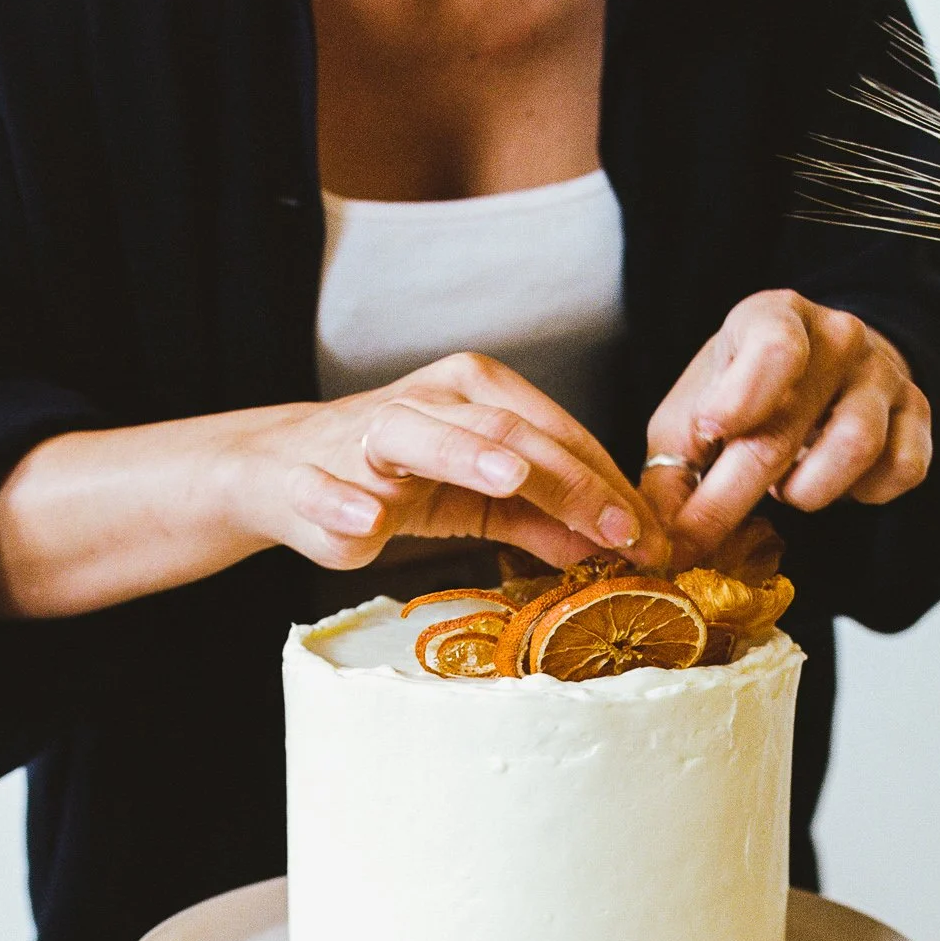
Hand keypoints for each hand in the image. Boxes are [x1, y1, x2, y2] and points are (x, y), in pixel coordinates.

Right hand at [240, 352, 666, 572]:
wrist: (288, 475)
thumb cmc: (397, 480)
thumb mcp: (482, 499)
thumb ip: (544, 519)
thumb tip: (616, 548)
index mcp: (477, 392)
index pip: (557, 435)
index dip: (608, 487)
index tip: (651, 540)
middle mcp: (430, 399)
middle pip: (509, 434)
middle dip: (570, 484)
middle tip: (620, 532)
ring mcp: (370, 432)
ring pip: (423, 434)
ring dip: (465, 456)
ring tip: (509, 480)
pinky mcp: (314, 476)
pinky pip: (329, 489)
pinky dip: (345, 503)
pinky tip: (369, 521)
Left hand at [640, 290, 932, 567]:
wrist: (824, 371)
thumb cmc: (744, 397)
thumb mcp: (693, 417)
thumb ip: (670, 475)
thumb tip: (657, 547)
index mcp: (772, 319)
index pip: (772, 349)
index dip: (740, 400)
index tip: (711, 432)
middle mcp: (836, 337)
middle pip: (788, 430)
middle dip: (732, 498)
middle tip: (697, 539)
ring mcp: (883, 373)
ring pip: (855, 449)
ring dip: (807, 491)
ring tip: (786, 487)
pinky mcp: (918, 413)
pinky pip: (901, 470)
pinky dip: (863, 494)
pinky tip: (837, 482)